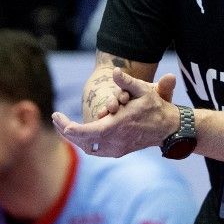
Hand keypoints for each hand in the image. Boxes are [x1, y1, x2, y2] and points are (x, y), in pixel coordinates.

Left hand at [55, 70, 178, 156]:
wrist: (168, 129)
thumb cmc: (156, 107)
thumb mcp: (144, 90)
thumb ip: (128, 81)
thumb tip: (115, 71)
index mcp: (118, 126)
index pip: (88, 132)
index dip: (70, 128)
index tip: (59, 119)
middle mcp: (115, 141)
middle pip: (83, 141)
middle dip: (66, 130)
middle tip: (55, 118)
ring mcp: (116, 149)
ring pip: (87, 148)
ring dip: (74, 138)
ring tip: (61, 125)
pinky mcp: (118, 152)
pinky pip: (95, 150)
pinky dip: (84, 143)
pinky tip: (76, 133)